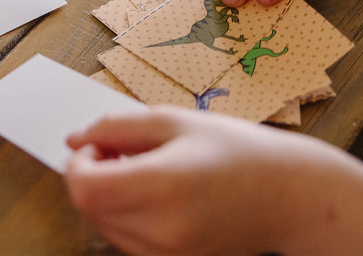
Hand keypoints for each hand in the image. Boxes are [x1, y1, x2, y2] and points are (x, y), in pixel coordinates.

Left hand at [64, 106, 339, 255]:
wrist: (287, 196)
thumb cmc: (237, 149)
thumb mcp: (176, 120)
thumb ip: (119, 127)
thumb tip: (75, 140)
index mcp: (162, 186)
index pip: (86, 189)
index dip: (78, 164)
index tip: (96, 145)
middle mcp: (160, 231)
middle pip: (91, 209)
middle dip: (92, 176)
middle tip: (121, 150)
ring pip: (106, 228)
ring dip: (109, 197)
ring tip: (145, 169)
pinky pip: (128, 241)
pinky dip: (127, 216)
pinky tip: (155, 193)